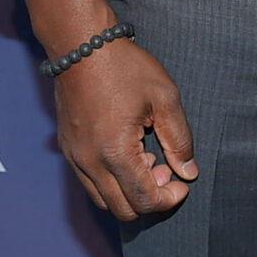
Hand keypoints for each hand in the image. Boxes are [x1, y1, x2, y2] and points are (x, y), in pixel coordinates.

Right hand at [20, 0, 197, 222]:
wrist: (81, 45)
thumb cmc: (124, 67)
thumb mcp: (164, 98)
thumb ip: (179, 139)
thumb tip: (188, 172)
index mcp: (115, 152)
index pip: (144, 201)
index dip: (169, 199)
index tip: (182, 182)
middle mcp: (90, 163)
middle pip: (123, 210)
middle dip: (150, 199)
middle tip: (165, 170)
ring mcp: (74, 157)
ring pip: (103, 200)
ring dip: (129, 191)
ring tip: (147, 160)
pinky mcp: (68, 149)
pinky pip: (89, 183)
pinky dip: (111, 180)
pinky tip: (127, 152)